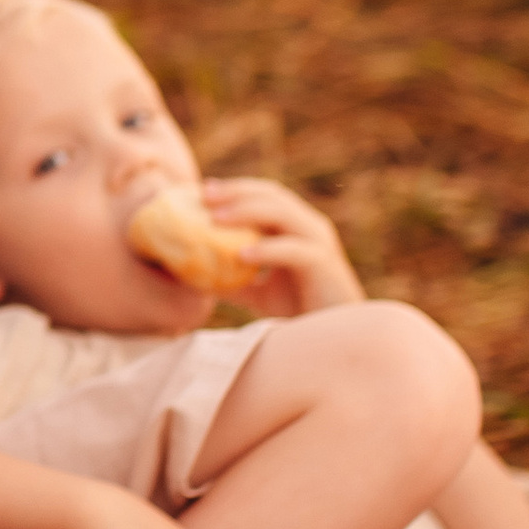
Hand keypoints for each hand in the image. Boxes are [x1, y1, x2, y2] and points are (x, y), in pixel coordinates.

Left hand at [201, 178, 362, 317]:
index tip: (201, 190)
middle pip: (272, 195)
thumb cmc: (298, 313)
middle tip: (203, 195)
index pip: (265, 195)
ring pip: (283, 214)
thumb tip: (194, 277)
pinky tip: (241, 255)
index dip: (235, 189)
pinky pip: (293, 250)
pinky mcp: (324, 264)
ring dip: (247, 212)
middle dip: (236, 192)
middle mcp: (309, 227)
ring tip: (215, 219)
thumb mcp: (258, 293)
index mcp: (296, 228)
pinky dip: (267, 249)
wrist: (334, 339)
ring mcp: (319, 243)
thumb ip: (232, 281)